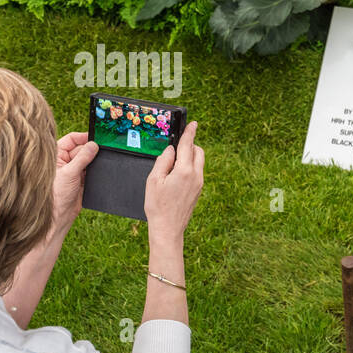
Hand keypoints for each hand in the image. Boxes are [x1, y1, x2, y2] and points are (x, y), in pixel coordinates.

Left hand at [52, 131, 97, 231]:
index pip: (71, 139)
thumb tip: (93, 145)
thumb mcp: (69, 173)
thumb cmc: (56, 195)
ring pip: (88, 160)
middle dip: (92, 150)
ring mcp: (74, 170)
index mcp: (57, 155)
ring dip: (94, 161)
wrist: (60, 216)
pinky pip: (92, 170)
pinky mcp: (82, 179)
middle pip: (82, 149)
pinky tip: (99, 171)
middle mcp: (65, 161)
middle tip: (103, 149)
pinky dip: (96, 170)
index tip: (96, 137)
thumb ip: (82, 158)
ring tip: (100, 162)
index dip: (83, 137)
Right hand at [144, 121, 203, 246]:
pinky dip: (190, 167)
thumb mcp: (153, 180)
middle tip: (177, 146)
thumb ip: (163, 161)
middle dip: (190, 145)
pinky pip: (197, 172)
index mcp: (184, 171)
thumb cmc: (157, 206)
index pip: (188, 145)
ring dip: (190, 156)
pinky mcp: (199, 191)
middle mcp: (196, 176)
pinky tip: (176, 175)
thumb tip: (171, 150)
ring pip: (199, 162)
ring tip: (174, 163)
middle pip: (198, 151)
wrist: (168, 229)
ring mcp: (199, 184)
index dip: (189, 132)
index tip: (193, 123)